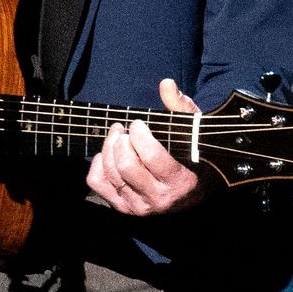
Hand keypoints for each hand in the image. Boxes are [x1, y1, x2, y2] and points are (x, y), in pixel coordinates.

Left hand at [85, 78, 207, 214]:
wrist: (192, 194)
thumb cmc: (193, 158)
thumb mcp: (194, 132)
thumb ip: (181, 108)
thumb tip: (166, 84)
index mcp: (178, 182)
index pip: (151, 156)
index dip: (140, 135)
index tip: (138, 123)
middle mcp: (158, 199)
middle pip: (126, 165)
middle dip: (121, 140)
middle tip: (124, 129)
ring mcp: (138, 206)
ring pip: (111, 173)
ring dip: (109, 147)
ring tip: (117, 135)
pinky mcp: (123, 207)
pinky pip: (98, 183)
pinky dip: (98, 164)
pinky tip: (109, 154)